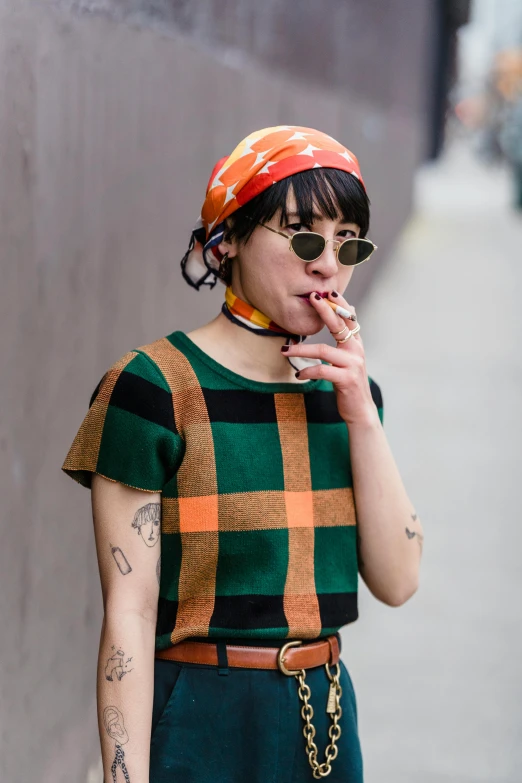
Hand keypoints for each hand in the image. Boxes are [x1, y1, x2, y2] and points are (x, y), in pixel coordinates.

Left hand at [283, 291, 377, 425]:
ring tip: (285, 350)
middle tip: (311, 297)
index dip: (339, 303)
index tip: (327, 291)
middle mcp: (357, 350)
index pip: (349, 317)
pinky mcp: (347, 379)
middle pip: (340, 325)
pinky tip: (299, 375)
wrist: (359, 409)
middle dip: (325, 310)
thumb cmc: (347, 383)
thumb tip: (337, 317)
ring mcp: (353, 364)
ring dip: (301, 349)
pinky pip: (322, 371)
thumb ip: (342, 341)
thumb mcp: (346, 359)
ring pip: (324, 350)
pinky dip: (308, 372)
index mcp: (355, 343)